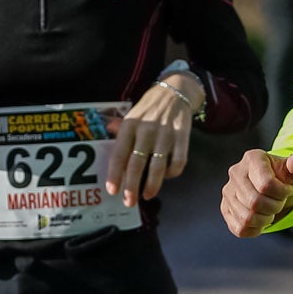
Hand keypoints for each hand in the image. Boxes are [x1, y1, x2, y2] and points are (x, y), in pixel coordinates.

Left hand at [106, 74, 201, 205]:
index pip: (119, 154)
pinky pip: (179, 161)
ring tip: (147, 195)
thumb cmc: (148, 109)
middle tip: (129, 201)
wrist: (174, 91)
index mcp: (130, 125)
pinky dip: (172, 172)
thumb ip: (120, 134)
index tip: (112, 191)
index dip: (115, 174)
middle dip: (131, 186)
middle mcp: (146, 129)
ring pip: (158, 166)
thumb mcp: (130, 116)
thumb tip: (110, 152)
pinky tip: (167, 176)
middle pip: (137, 163)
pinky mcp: (182, 136)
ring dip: (152, 184)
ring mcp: (165, 133)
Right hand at [221, 148, 292, 236]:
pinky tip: (262, 220)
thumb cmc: (288, 178)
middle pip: (255, 202)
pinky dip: (255, 229)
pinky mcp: (226, 209)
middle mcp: (236, 173)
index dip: (283, 193)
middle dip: (275, 207)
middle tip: (280, 202)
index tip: (291, 190)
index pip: (266, 184)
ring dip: (266, 219)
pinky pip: (240, 228)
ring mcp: (228, 192)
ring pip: (247, 217)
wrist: (277, 190)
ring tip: (271, 210)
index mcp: (253, 158)